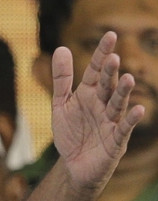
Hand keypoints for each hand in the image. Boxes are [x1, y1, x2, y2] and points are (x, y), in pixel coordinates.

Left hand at [51, 31, 145, 191]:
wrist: (74, 165)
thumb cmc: (71, 133)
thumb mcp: (61, 104)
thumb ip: (62, 79)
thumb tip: (62, 48)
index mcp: (89, 95)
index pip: (96, 71)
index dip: (101, 54)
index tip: (110, 35)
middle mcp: (102, 105)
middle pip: (107, 86)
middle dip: (110, 73)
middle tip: (113, 57)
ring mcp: (110, 122)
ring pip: (118, 104)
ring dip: (123, 93)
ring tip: (128, 79)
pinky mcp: (115, 141)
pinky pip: (123, 129)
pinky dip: (130, 120)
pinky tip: (139, 110)